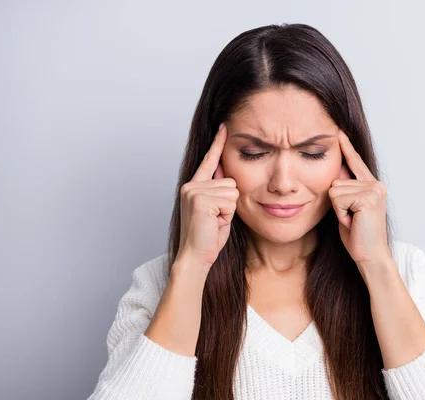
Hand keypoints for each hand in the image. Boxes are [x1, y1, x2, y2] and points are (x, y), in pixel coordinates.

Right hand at [176, 122, 238, 268]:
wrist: (195, 256)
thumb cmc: (207, 237)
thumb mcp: (217, 210)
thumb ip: (219, 190)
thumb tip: (224, 172)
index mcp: (193, 186)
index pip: (209, 160)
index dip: (218, 144)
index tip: (225, 126)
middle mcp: (191, 185)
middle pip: (230, 181)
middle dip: (230, 203)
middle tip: (216, 219)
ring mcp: (194, 191)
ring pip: (232, 191)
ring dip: (229, 210)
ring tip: (214, 221)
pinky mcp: (200, 199)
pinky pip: (230, 201)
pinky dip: (227, 215)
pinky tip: (214, 222)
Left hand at [328, 130, 392, 267]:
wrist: (370, 255)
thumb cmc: (358, 236)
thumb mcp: (347, 209)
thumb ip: (344, 191)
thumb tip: (334, 174)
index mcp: (372, 185)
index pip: (355, 163)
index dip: (346, 148)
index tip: (339, 132)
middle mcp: (375, 184)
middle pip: (336, 181)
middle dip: (337, 204)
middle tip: (351, 219)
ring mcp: (373, 189)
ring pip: (335, 190)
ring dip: (338, 210)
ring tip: (352, 221)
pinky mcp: (368, 197)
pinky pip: (338, 198)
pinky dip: (340, 214)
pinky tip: (353, 222)